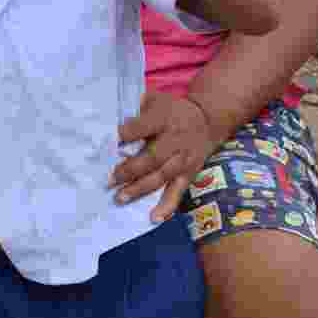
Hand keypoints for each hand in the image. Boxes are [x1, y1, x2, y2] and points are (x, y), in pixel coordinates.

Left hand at [112, 91, 216, 221]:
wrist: (207, 121)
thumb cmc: (172, 110)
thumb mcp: (156, 99)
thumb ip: (136, 106)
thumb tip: (110, 118)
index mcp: (164, 118)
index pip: (143, 126)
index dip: (127, 134)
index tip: (109, 141)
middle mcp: (175, 139)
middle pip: (152, 157)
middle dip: (130, 170)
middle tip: (110, 180)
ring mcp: (183, 159)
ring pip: (162, 176)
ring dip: (141, 188)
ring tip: (120, 198)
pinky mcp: (189, 173)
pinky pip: (178, 191)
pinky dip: (168, 206)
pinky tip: (155, 217)